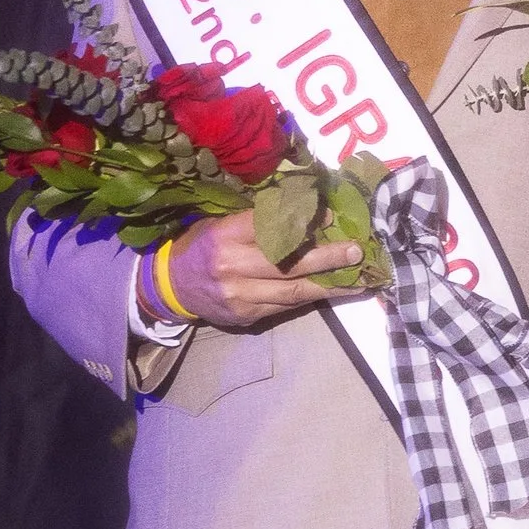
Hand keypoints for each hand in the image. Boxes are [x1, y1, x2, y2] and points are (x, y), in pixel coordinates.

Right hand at [161, 210, 365, 332]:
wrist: (170, 286)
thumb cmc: (201, 246)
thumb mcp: (219, 224)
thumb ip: (256, 222)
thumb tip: (304, 211)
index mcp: (225, 237)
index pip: (270, 227)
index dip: (304, 224)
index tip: (331, 218)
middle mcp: (232, 268)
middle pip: (288, 264)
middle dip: (327, 259)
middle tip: (356, 252)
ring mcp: (240, 296)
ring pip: (293, 291)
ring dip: (329, 285)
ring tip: (357, 278)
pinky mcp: (247, 316)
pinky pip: (285, 306)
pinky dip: (311, 298)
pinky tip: (331, 291)